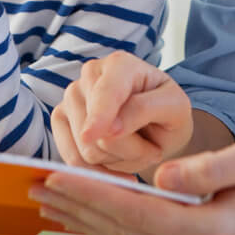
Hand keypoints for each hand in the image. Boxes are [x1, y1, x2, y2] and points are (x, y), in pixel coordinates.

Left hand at [31, 135, 234, 234]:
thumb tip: (164, 176)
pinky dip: (104, 228)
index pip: (141, 212)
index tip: (59, 174)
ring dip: (84, 221)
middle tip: (37, 184)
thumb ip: (214, 166)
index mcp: (213, 232)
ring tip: (47, 200)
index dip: (97, 194)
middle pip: (124, 232)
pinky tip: (82, 216)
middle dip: (78, 208)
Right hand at [52, 51, 192, 173]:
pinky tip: (117, 161)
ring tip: (135, 148)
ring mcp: (71, 97)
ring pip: (85, 149)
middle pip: (96, 130)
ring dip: (116, 160)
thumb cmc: (168, 112)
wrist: (156, 124)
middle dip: (128, 149)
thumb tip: (109, 129)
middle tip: (151, 147)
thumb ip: (144, 110)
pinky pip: (72, 160)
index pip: (106, 94)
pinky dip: (99, 170)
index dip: (99, 116)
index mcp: (120, 64)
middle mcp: (90, 74)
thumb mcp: (174, 107)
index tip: (92, 135)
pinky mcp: (60, 120)